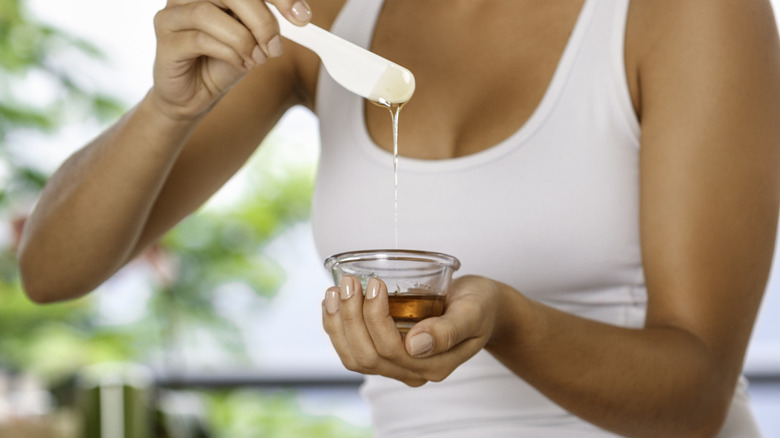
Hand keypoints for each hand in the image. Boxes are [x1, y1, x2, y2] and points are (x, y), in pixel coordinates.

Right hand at [149, 0, 311, 120]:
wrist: (195, 95)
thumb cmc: (224, 62)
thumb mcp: (254, 39)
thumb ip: (268, 22)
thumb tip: (299, 13)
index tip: (301, 16)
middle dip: (261, 19)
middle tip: (276, 46)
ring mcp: (172, 14)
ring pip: (207, 12)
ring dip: (242, 39)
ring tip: (258, 60)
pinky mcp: (165, 41)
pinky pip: (199, 39)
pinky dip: (228, 53)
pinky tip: (241, 65)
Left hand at [322, 275, 504, 385]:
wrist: (483, 306)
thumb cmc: (480, 304)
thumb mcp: (473, 312)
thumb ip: (449, 330)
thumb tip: (415, 345)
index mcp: (434, 365)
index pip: (391, 349)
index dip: (374, 317)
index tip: (374, 282)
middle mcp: (413, 371)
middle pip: (367, 355)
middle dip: (351, 317)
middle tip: (350, 281)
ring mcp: (397, 365)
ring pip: (354, 357)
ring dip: (338, 324)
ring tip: (336, 290)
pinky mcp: (386, 353)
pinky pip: (353, 349)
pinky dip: (337, 327)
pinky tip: (332, 302)